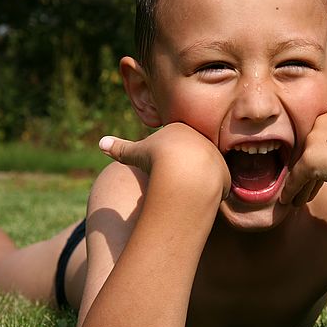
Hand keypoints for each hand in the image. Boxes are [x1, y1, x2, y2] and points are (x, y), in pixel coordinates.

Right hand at [99, 123, 231, 200]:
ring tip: (183, 190)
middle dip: (180, 168)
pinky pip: (214, 186)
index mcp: (182, 129)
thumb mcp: (135, 153)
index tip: (158, 166)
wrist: (184, 173)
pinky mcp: (225, 174)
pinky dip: (204, 193)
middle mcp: (203, 139)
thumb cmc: (157, 160)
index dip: (163, 158)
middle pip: (190, 157)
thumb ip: (120, 148)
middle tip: (171, 179)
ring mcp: (216, 156)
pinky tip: (195, 197)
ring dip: (193, 181)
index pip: (172, 145)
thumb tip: (101, 143)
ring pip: (202, 171)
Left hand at [280, 102, 326, 205]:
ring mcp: (314, 137)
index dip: (321, 156)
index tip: (321, 173)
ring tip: (298, 200)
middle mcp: (322, 119)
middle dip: (308, 170)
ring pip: (301, 164)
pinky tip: (290, 202)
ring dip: (300, 184)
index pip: (322, 134)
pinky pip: (295, 178)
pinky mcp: (310, 158)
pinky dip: (291, 191)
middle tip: (305, 189)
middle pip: (309, 148)